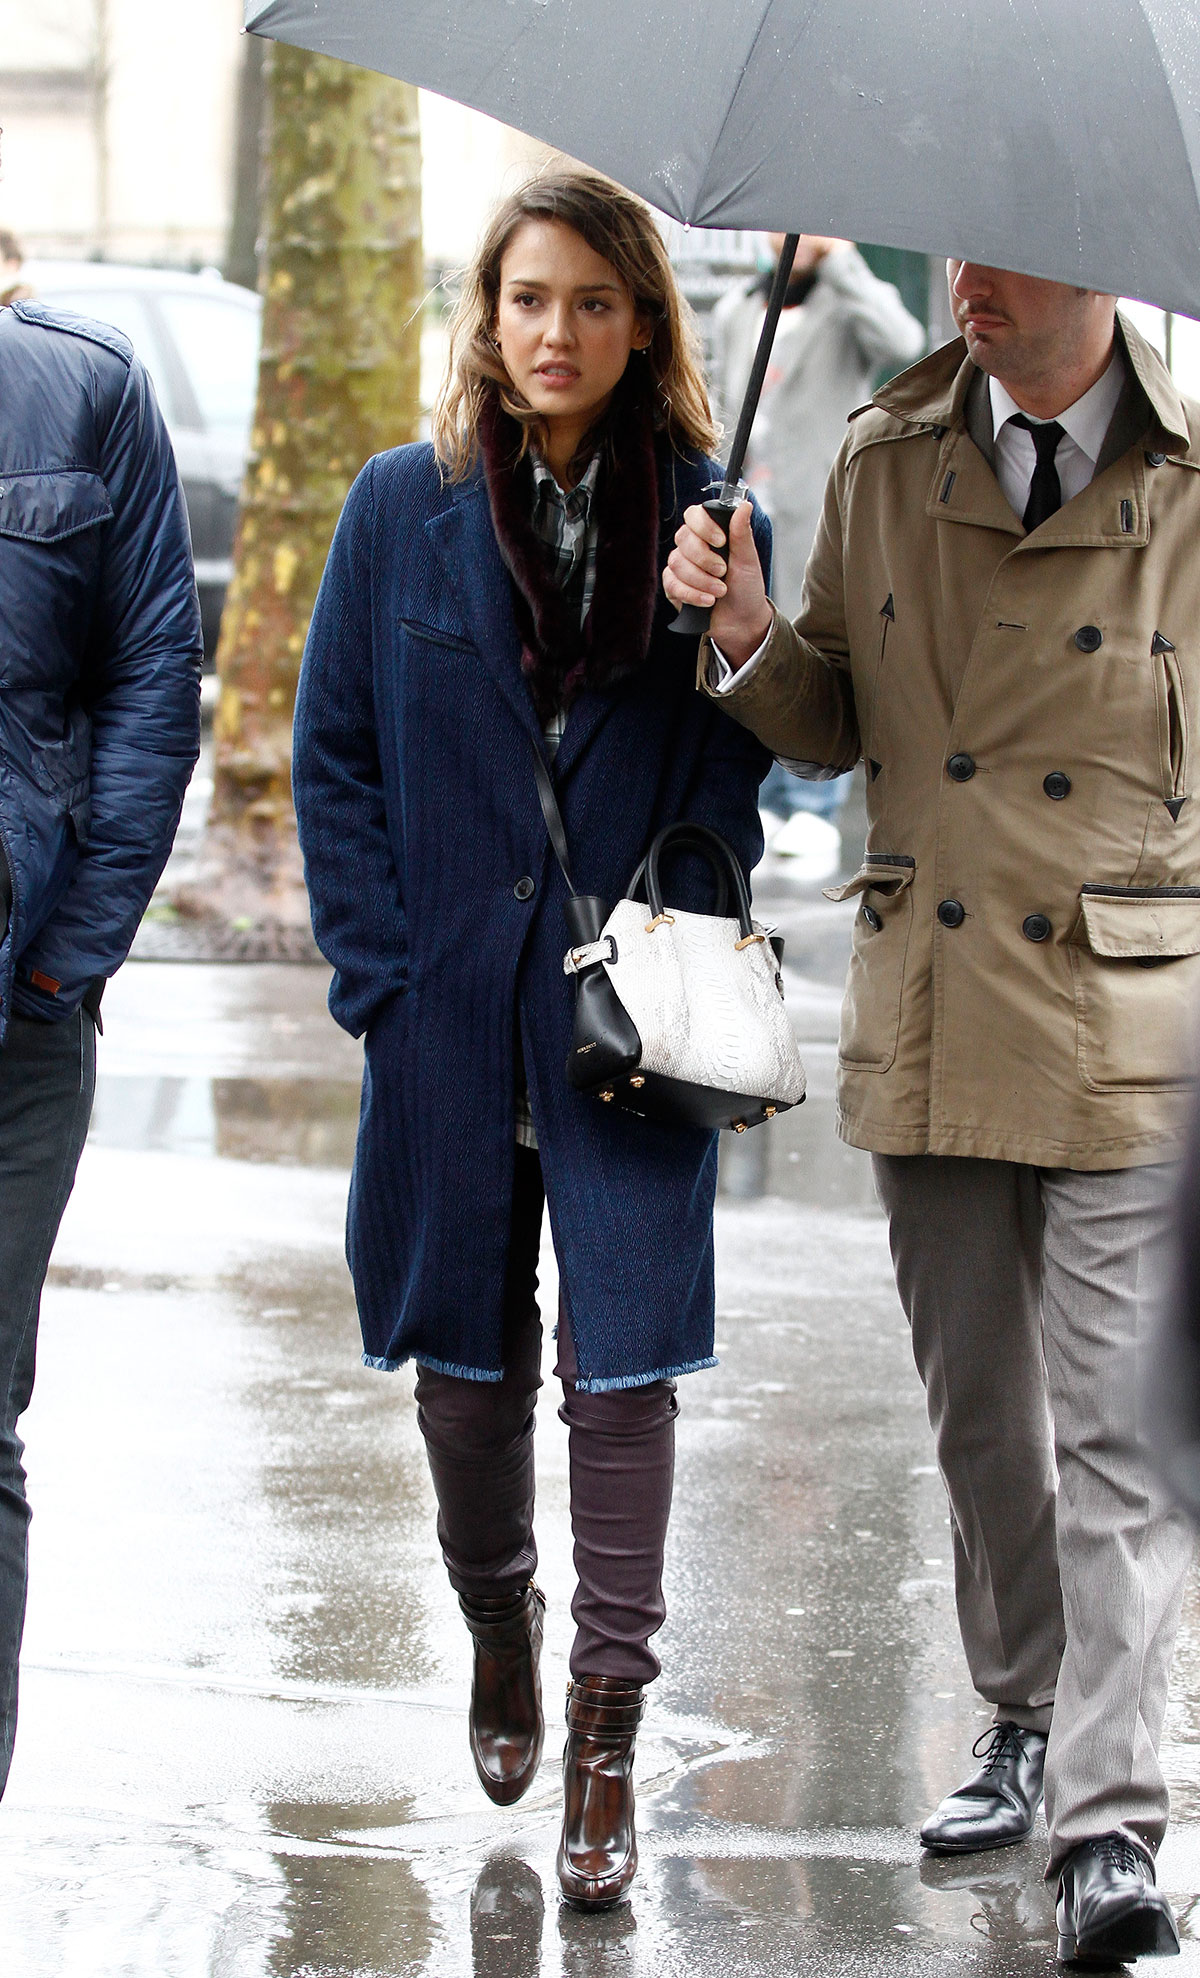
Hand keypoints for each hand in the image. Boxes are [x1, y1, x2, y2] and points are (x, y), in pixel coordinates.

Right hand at [663, 499, 772, 666]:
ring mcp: (680, 567)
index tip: (721, 541)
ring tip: (720, 592)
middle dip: (704, 558)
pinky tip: (708, 602)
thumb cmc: (746, 588)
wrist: (741, 621)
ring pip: (676, 562)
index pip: (693, 515)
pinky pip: (672, 584)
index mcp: (710, 534)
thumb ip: (741, 533)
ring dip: (701, 580)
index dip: (704, 526)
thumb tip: (744, 506)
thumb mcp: (748, 559)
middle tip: (723, 572)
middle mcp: (692, 547)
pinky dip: (692, 594)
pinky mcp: (673, 588)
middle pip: (683, 538)